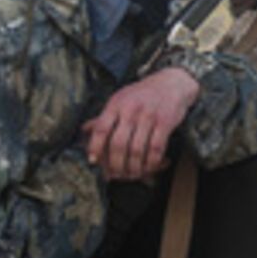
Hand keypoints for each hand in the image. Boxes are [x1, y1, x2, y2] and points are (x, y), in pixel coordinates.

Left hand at [82, 68, 199, 180]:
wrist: (172, 82)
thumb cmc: (142, 94)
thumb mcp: (120, 99)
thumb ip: (104, 116)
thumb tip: (84, 130)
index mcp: (116, 104)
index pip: (101, 128)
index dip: (95, 147)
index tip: (93, 161)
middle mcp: (131, 109)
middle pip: (118, 143)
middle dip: (115, 164)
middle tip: (116, 174)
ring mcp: (149, 116)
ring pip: (137, 149)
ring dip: (134, 167)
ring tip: (133, 174)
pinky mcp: (165, 122)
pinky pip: (155, 148)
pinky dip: (151, 162)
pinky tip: (150, 167)